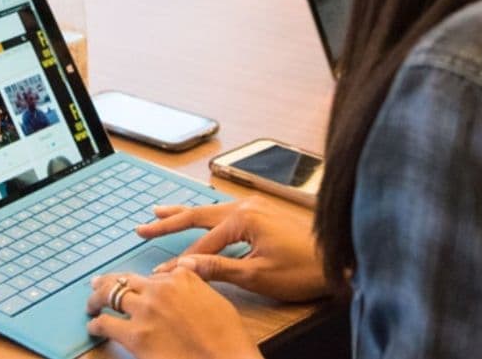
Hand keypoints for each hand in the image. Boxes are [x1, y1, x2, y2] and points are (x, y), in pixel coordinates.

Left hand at [85, 268, 260, 358]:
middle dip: (109, 281)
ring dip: (97, 299)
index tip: (135, 285)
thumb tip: (185, 269)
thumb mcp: (217, 300)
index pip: (154, 274)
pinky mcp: (135, 335)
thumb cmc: (228, 337)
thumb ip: (197, 282)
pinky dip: (96, 324)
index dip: (142, 282)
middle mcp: (160, 289)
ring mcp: (145, 311)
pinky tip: (94, 326)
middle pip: (126, 279)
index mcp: (182, 278)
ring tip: (91, 304)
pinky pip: (106, 323)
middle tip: (98, 285)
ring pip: (110, 295)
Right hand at [137, 199, 330, 302]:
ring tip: (161, 211)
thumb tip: (186, 268)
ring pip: (211, 210)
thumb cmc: (303, 270)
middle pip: (199, 214)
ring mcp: (256, 207)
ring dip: (185, 213)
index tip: (159, 274)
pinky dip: (206, 215)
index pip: (201, 243)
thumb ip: (219, 269)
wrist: (338, 262)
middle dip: (169, 221)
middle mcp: (246, 206)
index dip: (179, 261)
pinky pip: (225, 212)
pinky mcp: (264, 214)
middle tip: (143, 226)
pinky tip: (201, 216)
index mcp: (243, 218)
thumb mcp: (257, 275)